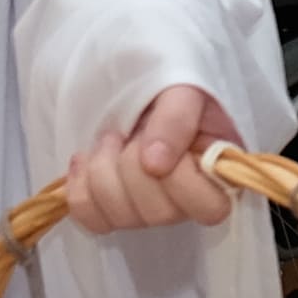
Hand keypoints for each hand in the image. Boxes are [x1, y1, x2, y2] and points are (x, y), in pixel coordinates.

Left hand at [57, 82, 238, 231]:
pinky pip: (92, 219)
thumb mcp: (181, 88)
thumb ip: (177, 119)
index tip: (157, 143)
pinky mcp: (113, 210)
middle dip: (132, 167)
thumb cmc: (166, 85)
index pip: (209, 208)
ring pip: (122, 217)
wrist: (133, 78)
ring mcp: (149, 209)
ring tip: (109, 139)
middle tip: (128, 134)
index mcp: (216, 172)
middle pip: (158, 213)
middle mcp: (187, 200)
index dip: (179, 181)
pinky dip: (80, 189)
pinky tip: (84, 160)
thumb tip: (156, 165)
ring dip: (104, 172)